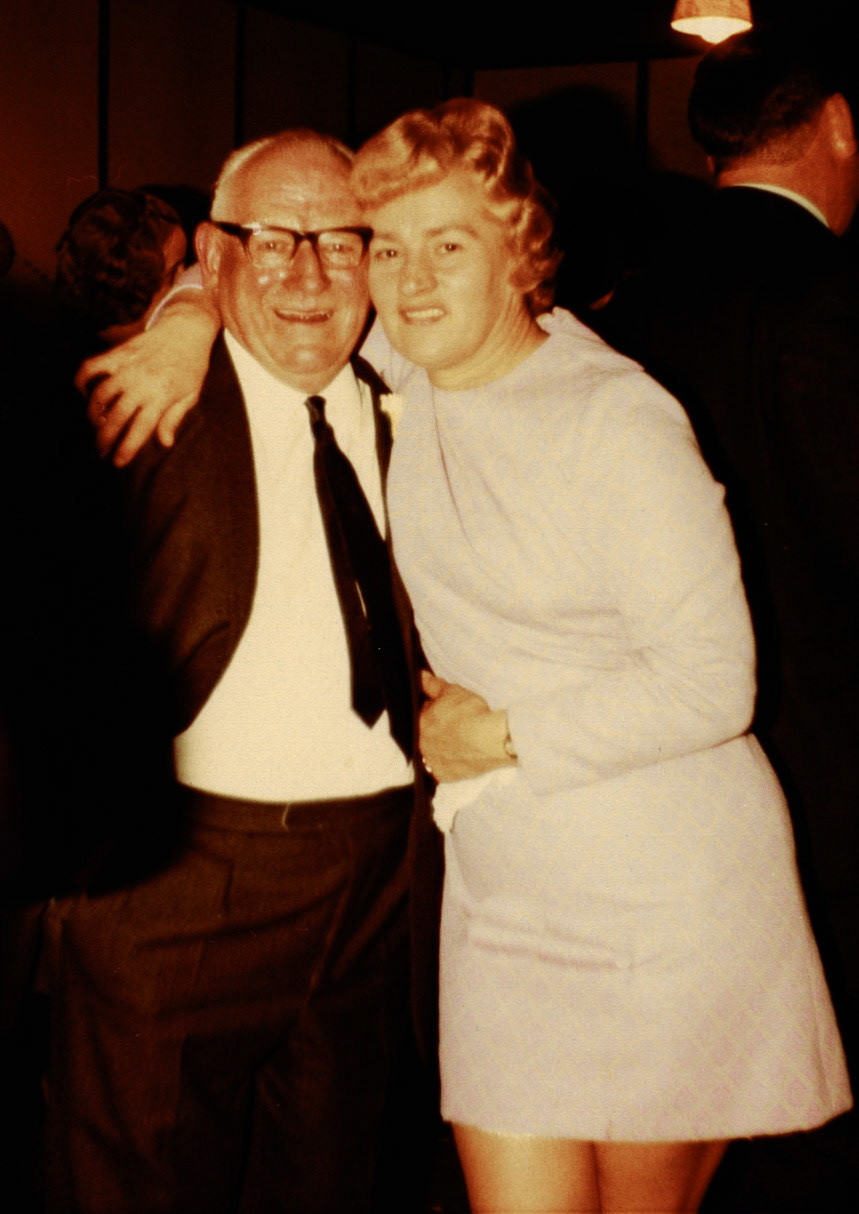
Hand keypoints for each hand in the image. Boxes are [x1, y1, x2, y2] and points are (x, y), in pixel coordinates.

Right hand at [77, 292, 219, 465]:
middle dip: (105, 438)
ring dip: (94, 415)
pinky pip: (91, 367)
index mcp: (162, 396)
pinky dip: (82, 381)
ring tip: (97, 426)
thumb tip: (164, 443)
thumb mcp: (191, 394)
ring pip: (100, 396)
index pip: (140, 429)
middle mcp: (143, 383)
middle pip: (116, 416)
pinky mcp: (118, 353)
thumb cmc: (192, 365)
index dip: (127, 448)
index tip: (118, 461)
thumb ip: (174, 418)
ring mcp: (128, 366)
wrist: (187, 328)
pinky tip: (84, 394)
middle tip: (102, 450)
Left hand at [419, 671, 515, 782]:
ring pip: (431, 753)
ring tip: (456, 741)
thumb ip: (433, 685)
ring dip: (439, 747)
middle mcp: (421, 744)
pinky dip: (447, 763)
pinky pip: (441, 769)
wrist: (492, 740)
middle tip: (452, 726)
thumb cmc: (472, 714)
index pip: (420, 714)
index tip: (444, 711)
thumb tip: (420, 676)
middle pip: (424, 735)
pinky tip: (457, 756)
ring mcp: (431, 762)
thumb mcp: (453, 691)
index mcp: (419, 723)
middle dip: (434, 729)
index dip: (433, 710)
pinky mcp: (444, 776)